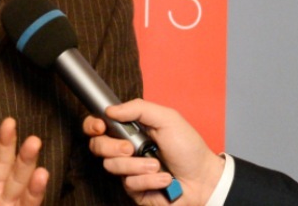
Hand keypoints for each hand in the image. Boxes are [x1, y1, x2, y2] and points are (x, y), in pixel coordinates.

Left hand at [0, 117, 47, 204]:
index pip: (0, 164)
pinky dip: (34, 198)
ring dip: (35, 186)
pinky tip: (40, 185)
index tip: (9, 122)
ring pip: (28, 200)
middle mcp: (9, 203)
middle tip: (33, 139)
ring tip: (41, 169)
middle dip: (25, 160)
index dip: (5, 144)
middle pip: (17, 178)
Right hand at [83, 99, 223, 205]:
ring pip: (111, 166)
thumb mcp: (167, 119)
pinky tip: (164, 178)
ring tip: (157, 165)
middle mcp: (125, 149)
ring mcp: (129, 170)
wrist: (205, 179)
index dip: (92, 125)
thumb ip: (138, 108)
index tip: (100, 126)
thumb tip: (110, 110)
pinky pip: (129, 184)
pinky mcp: (135, 190)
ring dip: (138, 166)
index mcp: (129, 130)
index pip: (98, 125)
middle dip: (112, 147)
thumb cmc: (188, 148)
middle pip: (97, 146)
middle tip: (131, 148)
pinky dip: (149, 180)